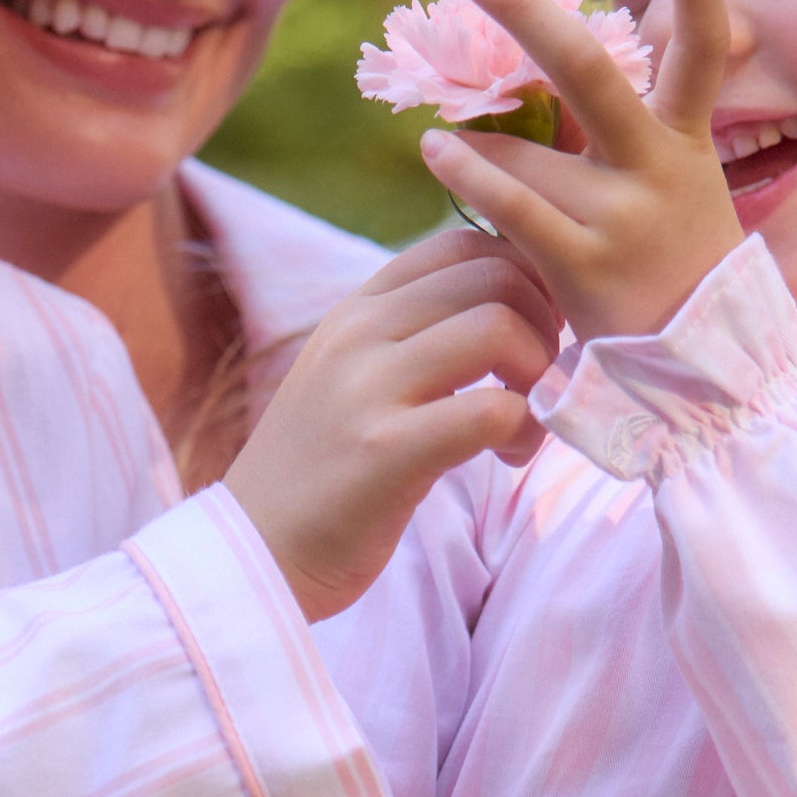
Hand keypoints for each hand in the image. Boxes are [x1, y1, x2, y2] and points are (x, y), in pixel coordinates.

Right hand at [224, 223, 560, 621]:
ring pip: (498, 328)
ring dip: (539, 374)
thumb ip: (406, 339)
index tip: (534, 332)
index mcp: (355, 313)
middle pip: (493, 275)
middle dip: (543, 323)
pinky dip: (525, 430)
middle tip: (538, 380)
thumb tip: (495, 307)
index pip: (463, 242)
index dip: (524, 279)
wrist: (253, 554)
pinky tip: (512, 458)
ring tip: (525, 423)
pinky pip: (491, 409)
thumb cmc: (319, 476)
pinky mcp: (385, 452)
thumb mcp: (349, 381)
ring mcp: (367, 390)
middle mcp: (357, 335)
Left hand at [416, 0, 741, 343]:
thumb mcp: (669, 198)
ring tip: (437, 127)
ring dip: (476, 136)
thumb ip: (618, 142)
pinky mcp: (586, 267)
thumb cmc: (669, 279)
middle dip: (528, 13)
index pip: (702, 51)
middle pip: (591, 70)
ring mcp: (624, 217)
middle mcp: (659, 169)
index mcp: (686, 144)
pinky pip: (514, 208)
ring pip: (531, 148)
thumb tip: (537, 87)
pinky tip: (434, 151)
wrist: (696, 377)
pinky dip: (469, 174)